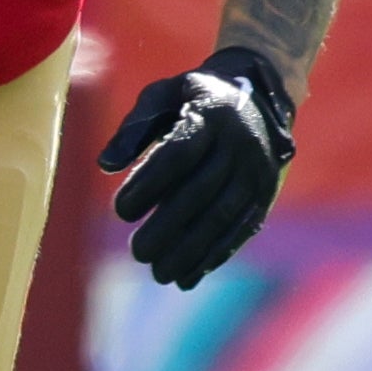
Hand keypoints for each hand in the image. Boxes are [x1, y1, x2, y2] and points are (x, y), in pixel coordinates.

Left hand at [99, 46, 295, 289]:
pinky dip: (215, 255)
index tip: (119, 211)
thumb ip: (133, 128)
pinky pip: (241, 228)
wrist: (259, 93)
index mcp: (211, 114)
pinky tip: (188, 277)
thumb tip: (105, 165)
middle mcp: (240, 143)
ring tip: (159, 273)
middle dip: (168, 227)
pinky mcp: (266, 192)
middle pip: (201, 191)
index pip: (178, 153)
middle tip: (137, 252)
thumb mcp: (163, 95)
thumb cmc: (194, 97)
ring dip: (192, 250)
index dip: (149, 184)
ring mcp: (257, 170)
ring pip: (223, 216)